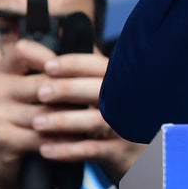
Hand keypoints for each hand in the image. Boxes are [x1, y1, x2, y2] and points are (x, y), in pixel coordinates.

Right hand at [0, 40, 144, 188]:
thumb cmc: (24, 122)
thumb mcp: (30, 94)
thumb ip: (54, 74)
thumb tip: (95, 51)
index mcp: (1, 73)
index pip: (23, 50)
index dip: (52, 55)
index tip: (76, 69)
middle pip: (45, 83)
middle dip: (77, 92)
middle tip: (105, 95)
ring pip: (49, 111)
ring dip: (77, 117)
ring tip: (101, 117)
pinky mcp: (3, 139)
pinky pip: (44, 136)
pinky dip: (67, 139)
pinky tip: (85, 139)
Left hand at [37, 50, 145, 181]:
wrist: (150, 154)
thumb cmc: (123, 116)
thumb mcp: (115, 89)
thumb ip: (90, 67)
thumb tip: (61, 34)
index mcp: (127, 81)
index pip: (101, 67)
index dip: (74, 65)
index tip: (48, 66)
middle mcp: (131, 102)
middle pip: (100, 91)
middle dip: (68, 90)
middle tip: (40, 92)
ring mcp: (129, 128)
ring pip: (96, 122)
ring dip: (64, 121)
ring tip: (37, 122)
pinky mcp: (122, 153)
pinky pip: (93, 151)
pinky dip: (68, 150)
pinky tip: (46, 150)